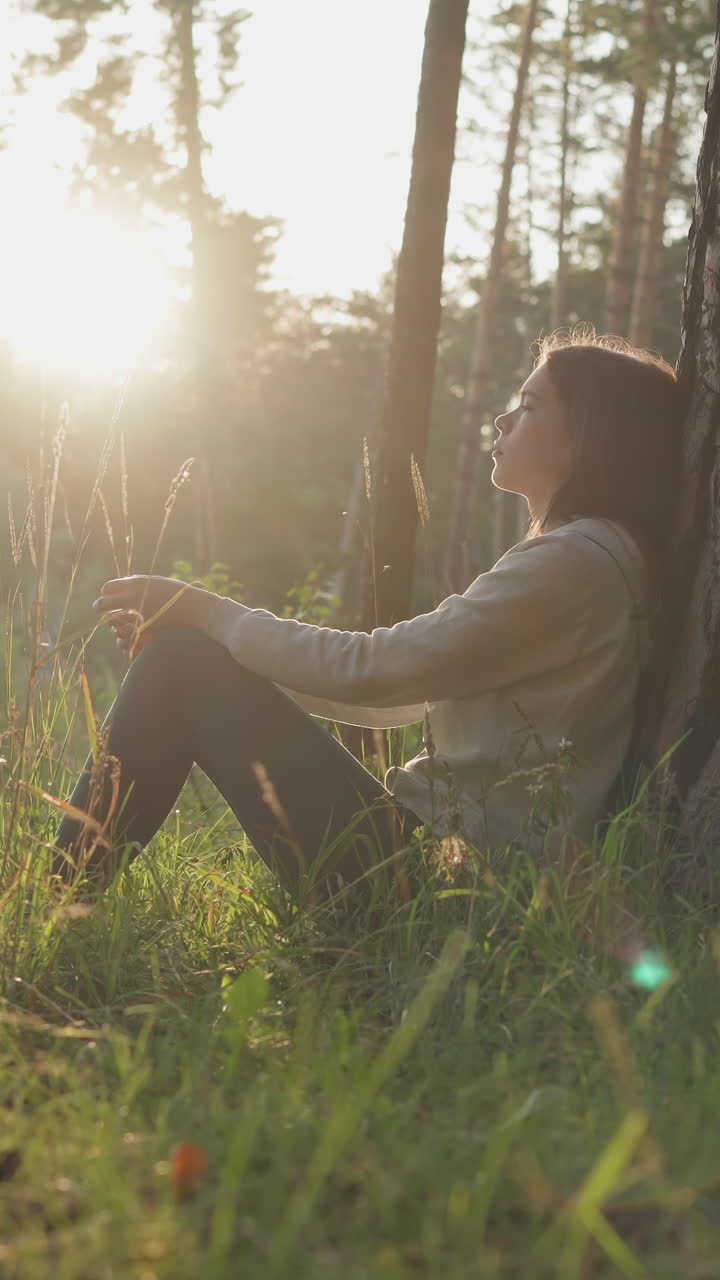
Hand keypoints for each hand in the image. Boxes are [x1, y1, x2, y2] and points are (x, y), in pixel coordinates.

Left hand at [93, 575, 213, 657]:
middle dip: (100, 606)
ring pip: (111, 620)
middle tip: (98, 608)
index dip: (105, 592)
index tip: (106, 595)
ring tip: (112, 621)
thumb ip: (138, 584)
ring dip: (110, 621)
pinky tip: (123, 632)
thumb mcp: (155, 582)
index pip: (109, 587)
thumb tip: (123, 586)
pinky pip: (123, 633)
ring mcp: (136, 614)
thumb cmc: (177, 593)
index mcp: (135, 583)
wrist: (192, 606)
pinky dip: (121, 634)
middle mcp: (132, 598)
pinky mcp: (143, 628)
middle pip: (104, 603)